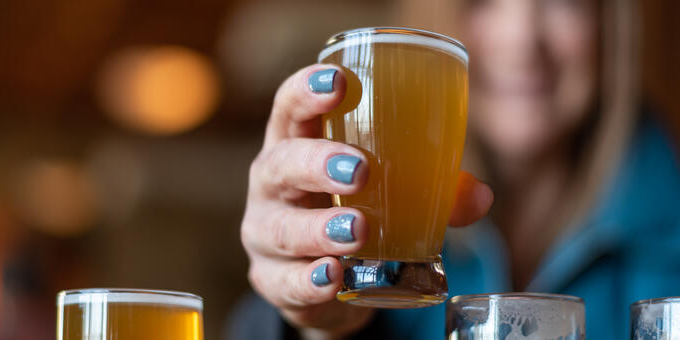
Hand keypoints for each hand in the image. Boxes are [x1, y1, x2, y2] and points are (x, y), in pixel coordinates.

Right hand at [241, 64, 492, 338]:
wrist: (324, 279)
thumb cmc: (352, 211)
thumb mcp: (386, 191)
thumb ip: (431, 189)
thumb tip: (480, 196)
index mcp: (296, 145)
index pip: (289, 108)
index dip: (307, 91)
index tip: (339, 82)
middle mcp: (272, 185)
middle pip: (279, 164)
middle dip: (315, 163)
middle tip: (359, 171)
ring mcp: (265, 233)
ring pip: (280, 227)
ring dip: (318, 228)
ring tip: (359, 230)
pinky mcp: (271, 280)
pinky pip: (285, 281)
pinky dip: (309, 281)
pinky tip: (333, 276)